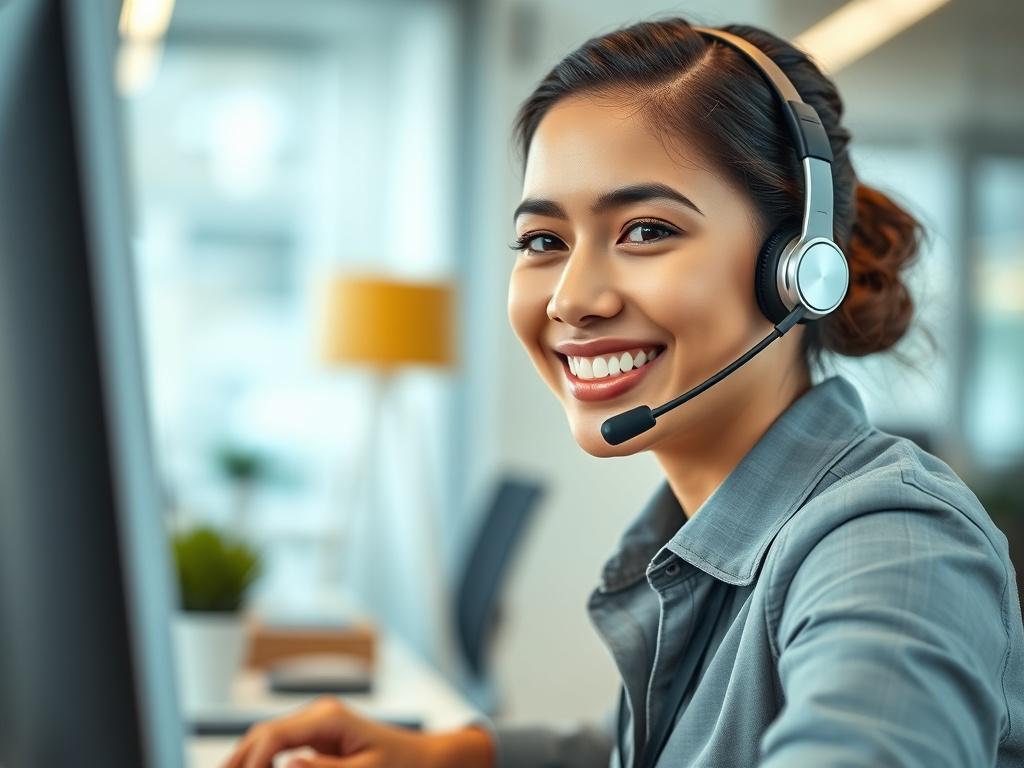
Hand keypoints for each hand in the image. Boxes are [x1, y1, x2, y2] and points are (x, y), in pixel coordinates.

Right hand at [222, 696, 494, 767]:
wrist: (424, 758)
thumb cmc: (400, 766)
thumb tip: (287, 764)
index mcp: (329, 718)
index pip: (274, 737)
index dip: (252, 763)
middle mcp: (318, 714)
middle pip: (262, 734)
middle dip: (239, 761)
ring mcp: (316, 722)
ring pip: (265, 738)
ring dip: (245, 760)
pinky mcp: (316, 736)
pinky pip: (278, 747)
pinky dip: (261, 761)